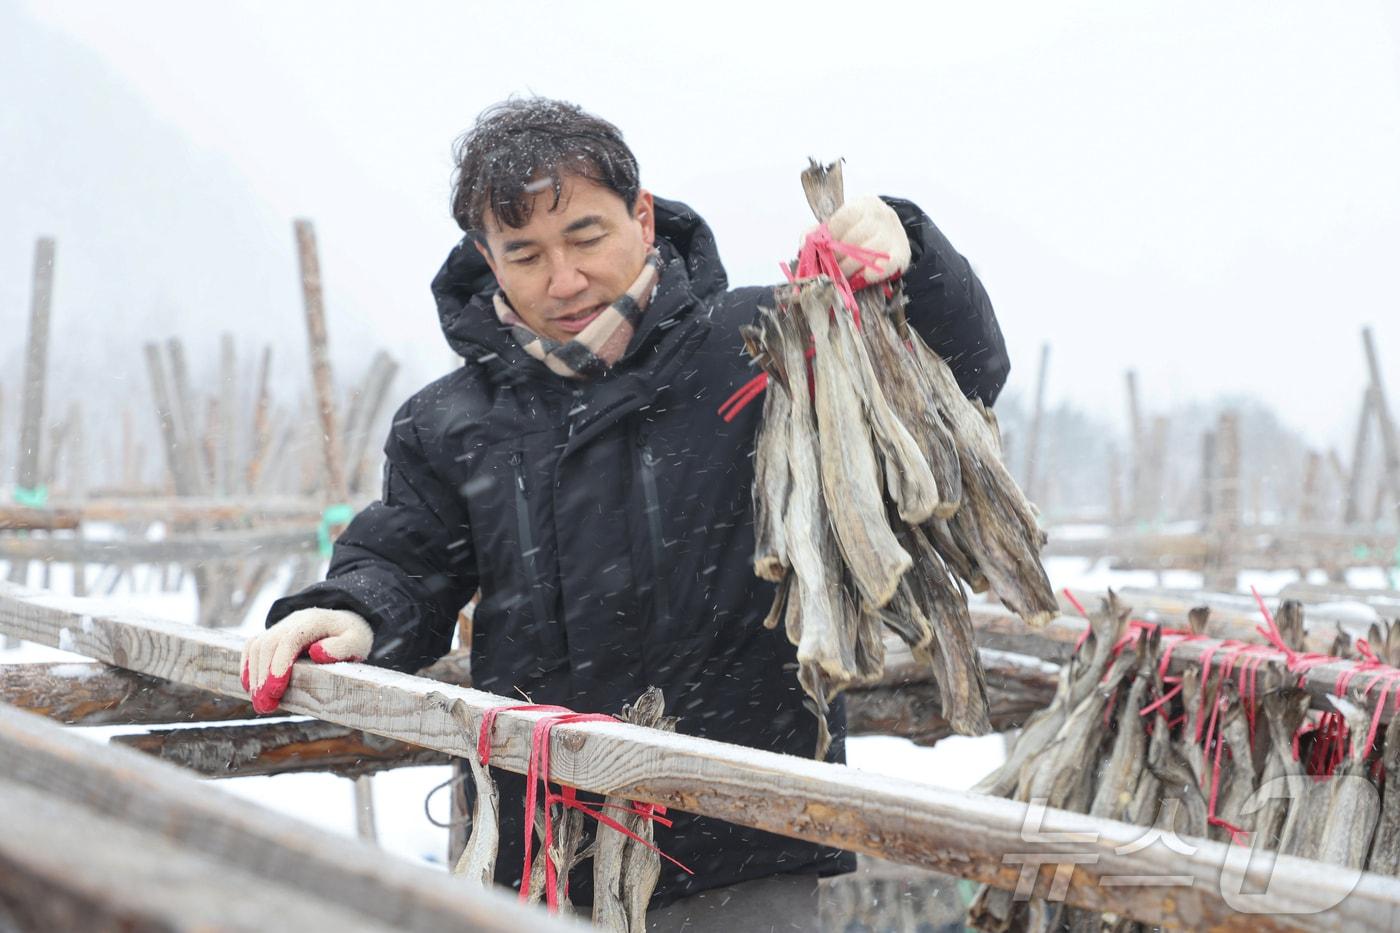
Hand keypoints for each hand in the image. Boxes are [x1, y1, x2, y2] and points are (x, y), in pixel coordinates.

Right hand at [240, 608, 372, 712]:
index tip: (275, 690)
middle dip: (262, 677)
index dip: (278, 665)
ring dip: (253, 676)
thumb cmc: (352, 636)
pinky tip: (250, 689)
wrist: (344, 620)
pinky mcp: (273, 635)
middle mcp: (293, 621)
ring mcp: (280, 627)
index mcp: (313, 622)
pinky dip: (248, 667)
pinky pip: (252, 647)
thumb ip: (341, 647)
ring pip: (256, 646)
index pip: (289, 640)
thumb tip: (316, 652)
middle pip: (267, 644)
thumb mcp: (357, 641)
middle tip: (264, 706)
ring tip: (260, 704)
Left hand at [826, 195, 910, 285]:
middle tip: (829, 268)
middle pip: (858, 236)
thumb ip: (819, 232)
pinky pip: (886, 265)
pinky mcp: (903, 253)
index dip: (832, 234)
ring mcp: (894, 233)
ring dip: (851, 267)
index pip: (846, 216)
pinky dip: (871, 274)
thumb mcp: (841, 225)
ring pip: (870, 251)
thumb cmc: (860, 231)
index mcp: (865, 204)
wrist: (891, 235)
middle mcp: (882, 215)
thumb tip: (802, 244)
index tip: (822, 248)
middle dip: (839, 255)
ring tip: (841, 275)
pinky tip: (860, 278)